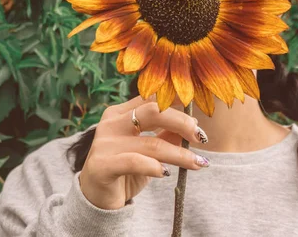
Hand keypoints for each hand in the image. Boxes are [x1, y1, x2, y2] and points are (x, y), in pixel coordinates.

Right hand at [78, 97, 208, 209]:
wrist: (96, 198)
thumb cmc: (125, 170)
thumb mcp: (148, 150)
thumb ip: (166, 135)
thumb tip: (194, 125)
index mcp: (120, 113)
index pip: (152, 99)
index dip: (177, 104)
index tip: (199, 115)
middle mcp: (111, 123)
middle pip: (153, 112)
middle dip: (182, 123)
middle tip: (201, 136)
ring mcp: (104, 143)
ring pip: (151, 142)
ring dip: (179, 154)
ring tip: (198, 163)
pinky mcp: (101, 165)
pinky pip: (134, 162)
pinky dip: (154, 167)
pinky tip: (166, 173)